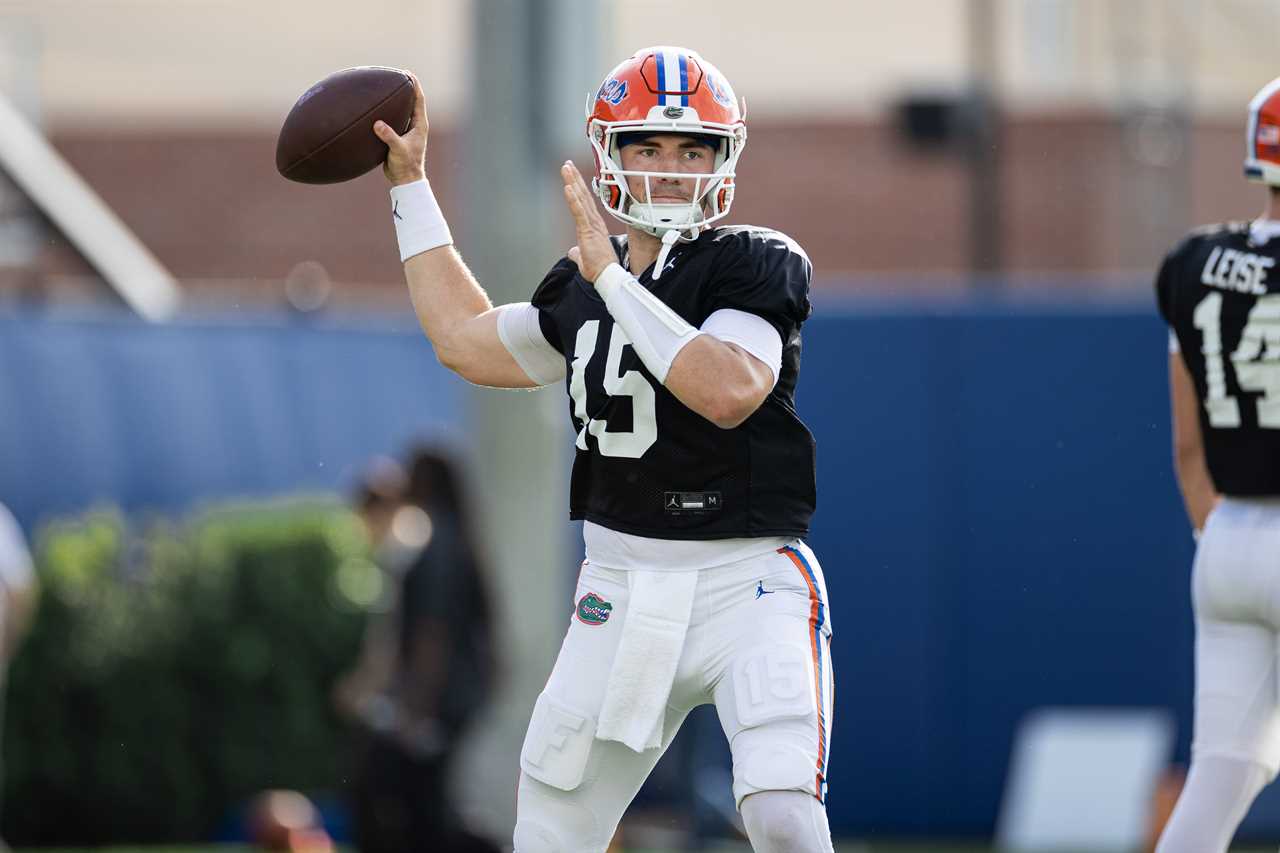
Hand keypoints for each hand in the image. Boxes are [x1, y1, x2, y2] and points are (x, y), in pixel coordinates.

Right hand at [374, 71, 427, 185]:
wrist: (404, 180)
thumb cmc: (406, 165)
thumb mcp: (398, 150)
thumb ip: (389, 136)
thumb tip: (378, 124)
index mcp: (419, 125)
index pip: (418, 100)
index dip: (414, 86)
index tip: (408, 73)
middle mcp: (414, 126)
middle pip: (410, 102)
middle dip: (404, 88)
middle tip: (395, 75)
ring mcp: (406, 131)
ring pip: (401, 111)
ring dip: (395, 100)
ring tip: (385, 87)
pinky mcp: (397, 137)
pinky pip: (392, 120)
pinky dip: (386, 112)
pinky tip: (376, 108)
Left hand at [560, 161, 616, 281]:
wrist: (607, 275)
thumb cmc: (599, 268)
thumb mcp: (583, 259)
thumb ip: (577, 253)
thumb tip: (571, 252)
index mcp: (594, 227)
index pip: (584, 203)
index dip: (578, 189)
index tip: (572, 177)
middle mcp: (594, 222)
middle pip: (583, 195)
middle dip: (575, 179)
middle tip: (568, 165)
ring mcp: (591, 224)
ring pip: (581, 199)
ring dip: (573, 182)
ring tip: (566, 169)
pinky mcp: (588, 230)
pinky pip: (579, 211)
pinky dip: (573, 199)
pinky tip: (568, 187)